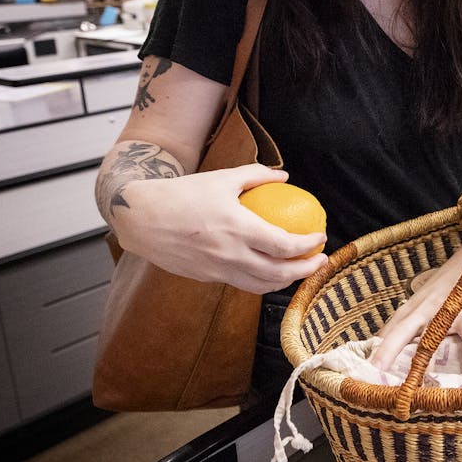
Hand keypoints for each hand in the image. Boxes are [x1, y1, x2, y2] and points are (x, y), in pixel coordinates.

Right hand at [111, 164, 326, 292]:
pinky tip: (270, 270)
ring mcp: (217, 270)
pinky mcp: (206, 277)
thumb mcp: (222, 178)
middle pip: (278, 273)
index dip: (307, 246)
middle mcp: (229, 254)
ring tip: (300, 270)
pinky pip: (241, 283)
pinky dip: (261, 281)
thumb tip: (285, 176)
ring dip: (286, 281)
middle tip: (320, 261)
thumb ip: (256, 176)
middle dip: (306, 271)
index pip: (283, 245)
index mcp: (237, 228)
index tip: (320, 238)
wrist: (140, 218)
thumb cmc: (182, 193)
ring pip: (260, 285)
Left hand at [371, 259, 461, 373]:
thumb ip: (403, 324)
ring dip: (425, 359)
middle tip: (375, 372)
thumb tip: (379, 345)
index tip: (364, 374)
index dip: (375, 353)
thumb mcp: (420, 305)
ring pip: (432, 335)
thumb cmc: (445, 290)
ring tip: (418, 382)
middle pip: (400, 332)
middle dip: (386, 352)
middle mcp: (422, 311)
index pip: (387, 334)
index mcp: (409, 312)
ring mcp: (444, 311)